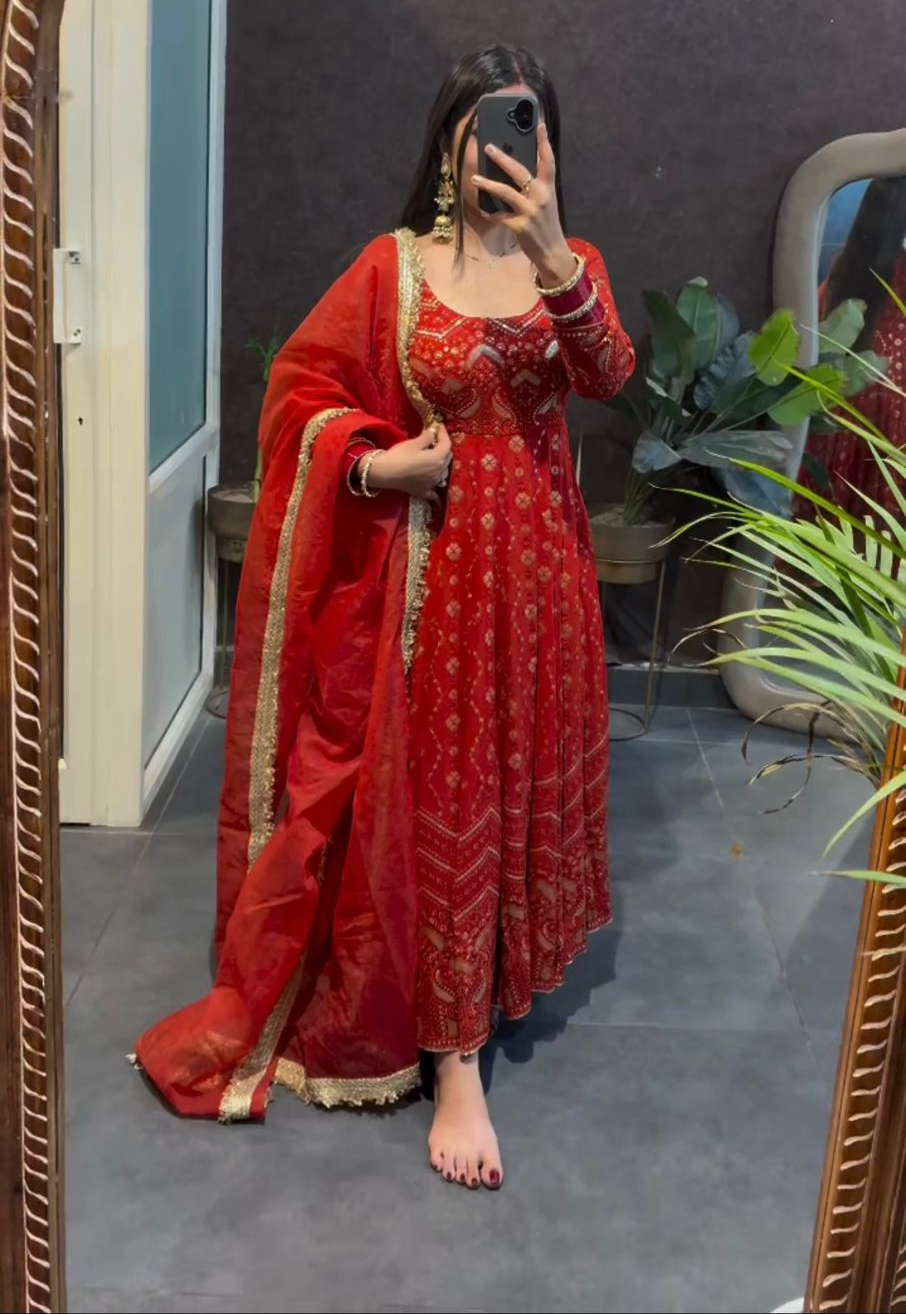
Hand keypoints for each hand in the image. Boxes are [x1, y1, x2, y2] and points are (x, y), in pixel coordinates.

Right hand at [365, 422, 452, 502]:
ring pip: (444, 473)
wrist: (384, 473)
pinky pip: (434, 491)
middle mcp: (439, 473)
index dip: (444, 433)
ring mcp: (432, 483)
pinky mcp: (423, 491)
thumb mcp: (414, 443)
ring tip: (436, 458)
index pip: (447, 444)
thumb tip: (433, 433)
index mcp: (437, 459)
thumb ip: (427, 437)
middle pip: (447, 458)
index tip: (439, 426)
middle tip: (437, 439)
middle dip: (444, 447)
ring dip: (442, 464)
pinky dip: (436, 487)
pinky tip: (434, 486)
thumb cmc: (399, 456)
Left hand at [471, 121, 574, 286]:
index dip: (544, 141)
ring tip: (475, 178)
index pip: (548, 160)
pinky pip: (499, 216)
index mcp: (548, 188)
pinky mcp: (520, 226)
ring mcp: (529, 211)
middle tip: (488, 146)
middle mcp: (540, 197)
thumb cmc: (546, 224)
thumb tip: (515, 172)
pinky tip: (482, 209)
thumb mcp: (546, 202)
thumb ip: (535, 187)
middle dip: (503, 158)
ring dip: (488, 184)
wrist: (552, 252)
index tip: (539, 124)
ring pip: (505, 192)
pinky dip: (490, 213)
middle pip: (520, 171)